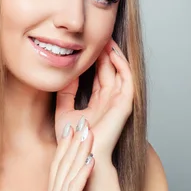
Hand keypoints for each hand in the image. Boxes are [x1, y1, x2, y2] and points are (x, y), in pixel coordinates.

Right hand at [46, 118, 96, 190]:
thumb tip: (86, 168)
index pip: (57, 166)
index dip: (65, 145)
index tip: (72, 128)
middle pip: (61, 165)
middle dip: (71, 142)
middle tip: (81, 122)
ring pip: (68, 174)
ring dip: (79, 151)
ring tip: (89, 134)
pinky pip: (75, 189)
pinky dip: (83, 172)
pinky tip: (92, 159)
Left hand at [55, 39, 132, 162]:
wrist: (79, 154)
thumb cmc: (72, 140)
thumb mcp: (64, 111)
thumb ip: (66, 94)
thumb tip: (67, 74)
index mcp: (99, 103)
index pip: (100, 76)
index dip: (97, 59)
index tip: (90, 44)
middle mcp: (110, 101)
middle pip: (110, 71)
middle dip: (106, 53)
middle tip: (101, 35)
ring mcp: (118, 103)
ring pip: (120, 73)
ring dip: (115, 56)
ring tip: (108, 40)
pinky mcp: (124, 105)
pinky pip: (127, 81)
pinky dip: (122, 66)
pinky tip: (113, 53)